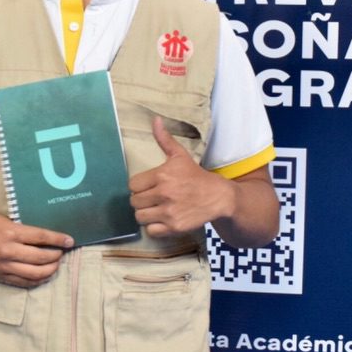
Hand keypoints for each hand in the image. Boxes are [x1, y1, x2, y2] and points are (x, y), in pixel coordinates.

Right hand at [0, 207, 72, 287]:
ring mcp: (3, 266)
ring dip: (50, 269)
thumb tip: (42, 235)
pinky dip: (36, 280)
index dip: (58, 239)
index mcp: (9, 233)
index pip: (41, 237)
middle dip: (57, 255)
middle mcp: (8, 251)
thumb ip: (20, 229)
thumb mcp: (1, 219)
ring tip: (55, 263)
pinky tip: (42, 275)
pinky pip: (23, 282)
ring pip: (35, 273)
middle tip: (62, 251)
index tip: (70, 240)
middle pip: (42, 258)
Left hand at [129, 116, 233, 238]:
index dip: (139, 186)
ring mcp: (169, 211)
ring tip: (157, 209)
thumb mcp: (180, 156)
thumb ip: (164, 140)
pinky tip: (163, 220)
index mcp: (162, 175)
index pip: (133, 185)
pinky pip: (151, 231)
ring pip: (140, 217)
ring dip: (146, 214)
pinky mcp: (174, 227)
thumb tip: (155, 120)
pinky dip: (155, 228)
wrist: (219, 197)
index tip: (149, 187)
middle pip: (134, 202)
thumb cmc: (196, 176)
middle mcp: (164, 193)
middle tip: (153, 198)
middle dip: (141, 200)